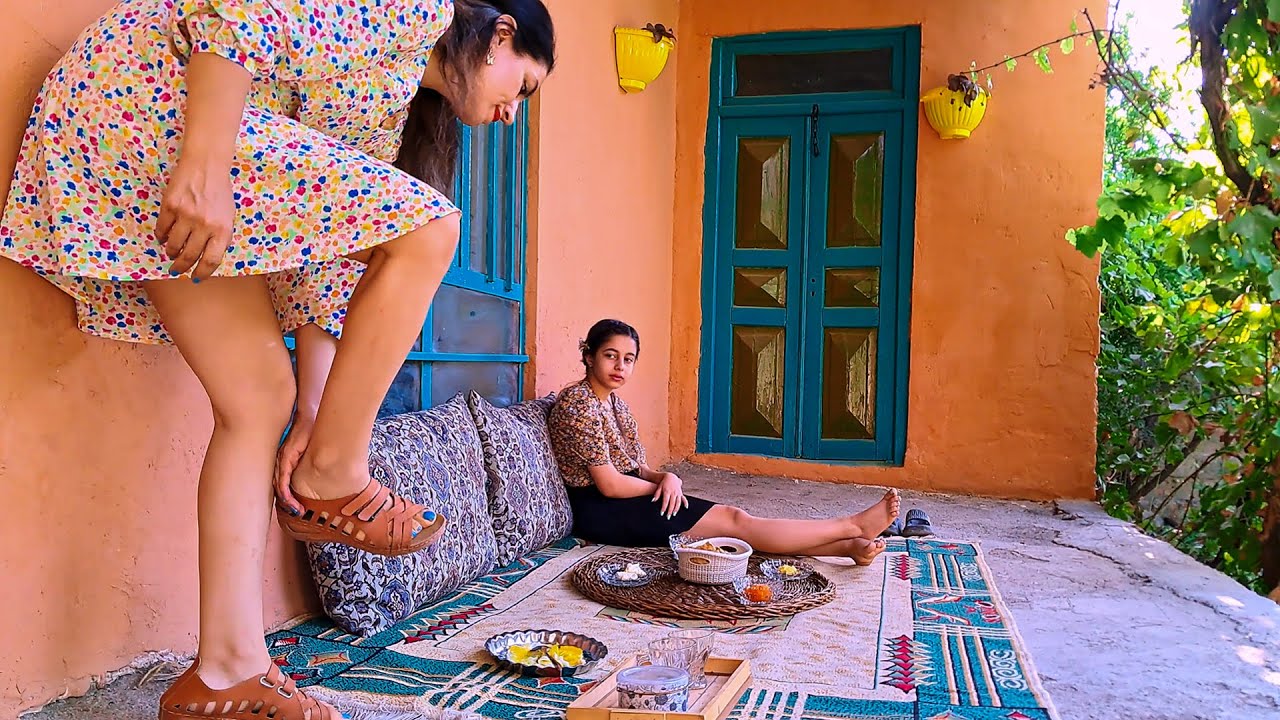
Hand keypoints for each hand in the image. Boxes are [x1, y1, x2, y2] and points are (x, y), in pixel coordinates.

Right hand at [157, 154, 234, 278]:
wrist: (206, 166)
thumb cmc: (219, 193)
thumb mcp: (228, 217)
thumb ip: (220, 237)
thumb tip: (206, 260)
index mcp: (223, 230)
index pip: (211, 261)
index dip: (202, 273)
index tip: (195, 278)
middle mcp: (205, 225)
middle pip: (189, 256)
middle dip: (181, 267)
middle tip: (176, 270)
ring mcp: (186, 215)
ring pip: (173, 245)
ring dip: (171, 252)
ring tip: (171, 252)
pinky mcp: (170, 206)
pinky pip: (162, 229)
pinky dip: (161, 237)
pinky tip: (164, 237)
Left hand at [274, 416, 311, 515]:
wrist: (309, 418)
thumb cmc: (311, 433)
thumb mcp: (310, 451)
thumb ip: (309, 462)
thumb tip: (322, 474)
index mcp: (286, 463)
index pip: (283, 485)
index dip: (289, 498)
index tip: (298, 508)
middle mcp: (281, 463)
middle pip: (280, 488)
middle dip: (287, 504)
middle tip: (297, 512)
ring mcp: (282, 460)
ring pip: (280, 486)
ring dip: (287, 501)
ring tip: (297, 510)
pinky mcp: (286, 457)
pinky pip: (283, 478)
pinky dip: (285, 491)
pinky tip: (290, 499)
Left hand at [652, 473, 688, 518]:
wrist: (671, 476)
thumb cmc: (663, 483)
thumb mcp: (659, 487)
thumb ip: (656, 494)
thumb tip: (653, 501)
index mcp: (667, 491)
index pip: (665, 501)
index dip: (664, 508)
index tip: (662, 513)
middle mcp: (673, 493)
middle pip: (672, 503)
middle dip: (670, 511)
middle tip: (668, 517)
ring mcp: (678, 493)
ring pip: (678, 502)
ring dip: (676, 509)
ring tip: (673, 515)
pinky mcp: (680, 493)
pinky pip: (683, 499)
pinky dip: (685, 503)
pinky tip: (685, 508)